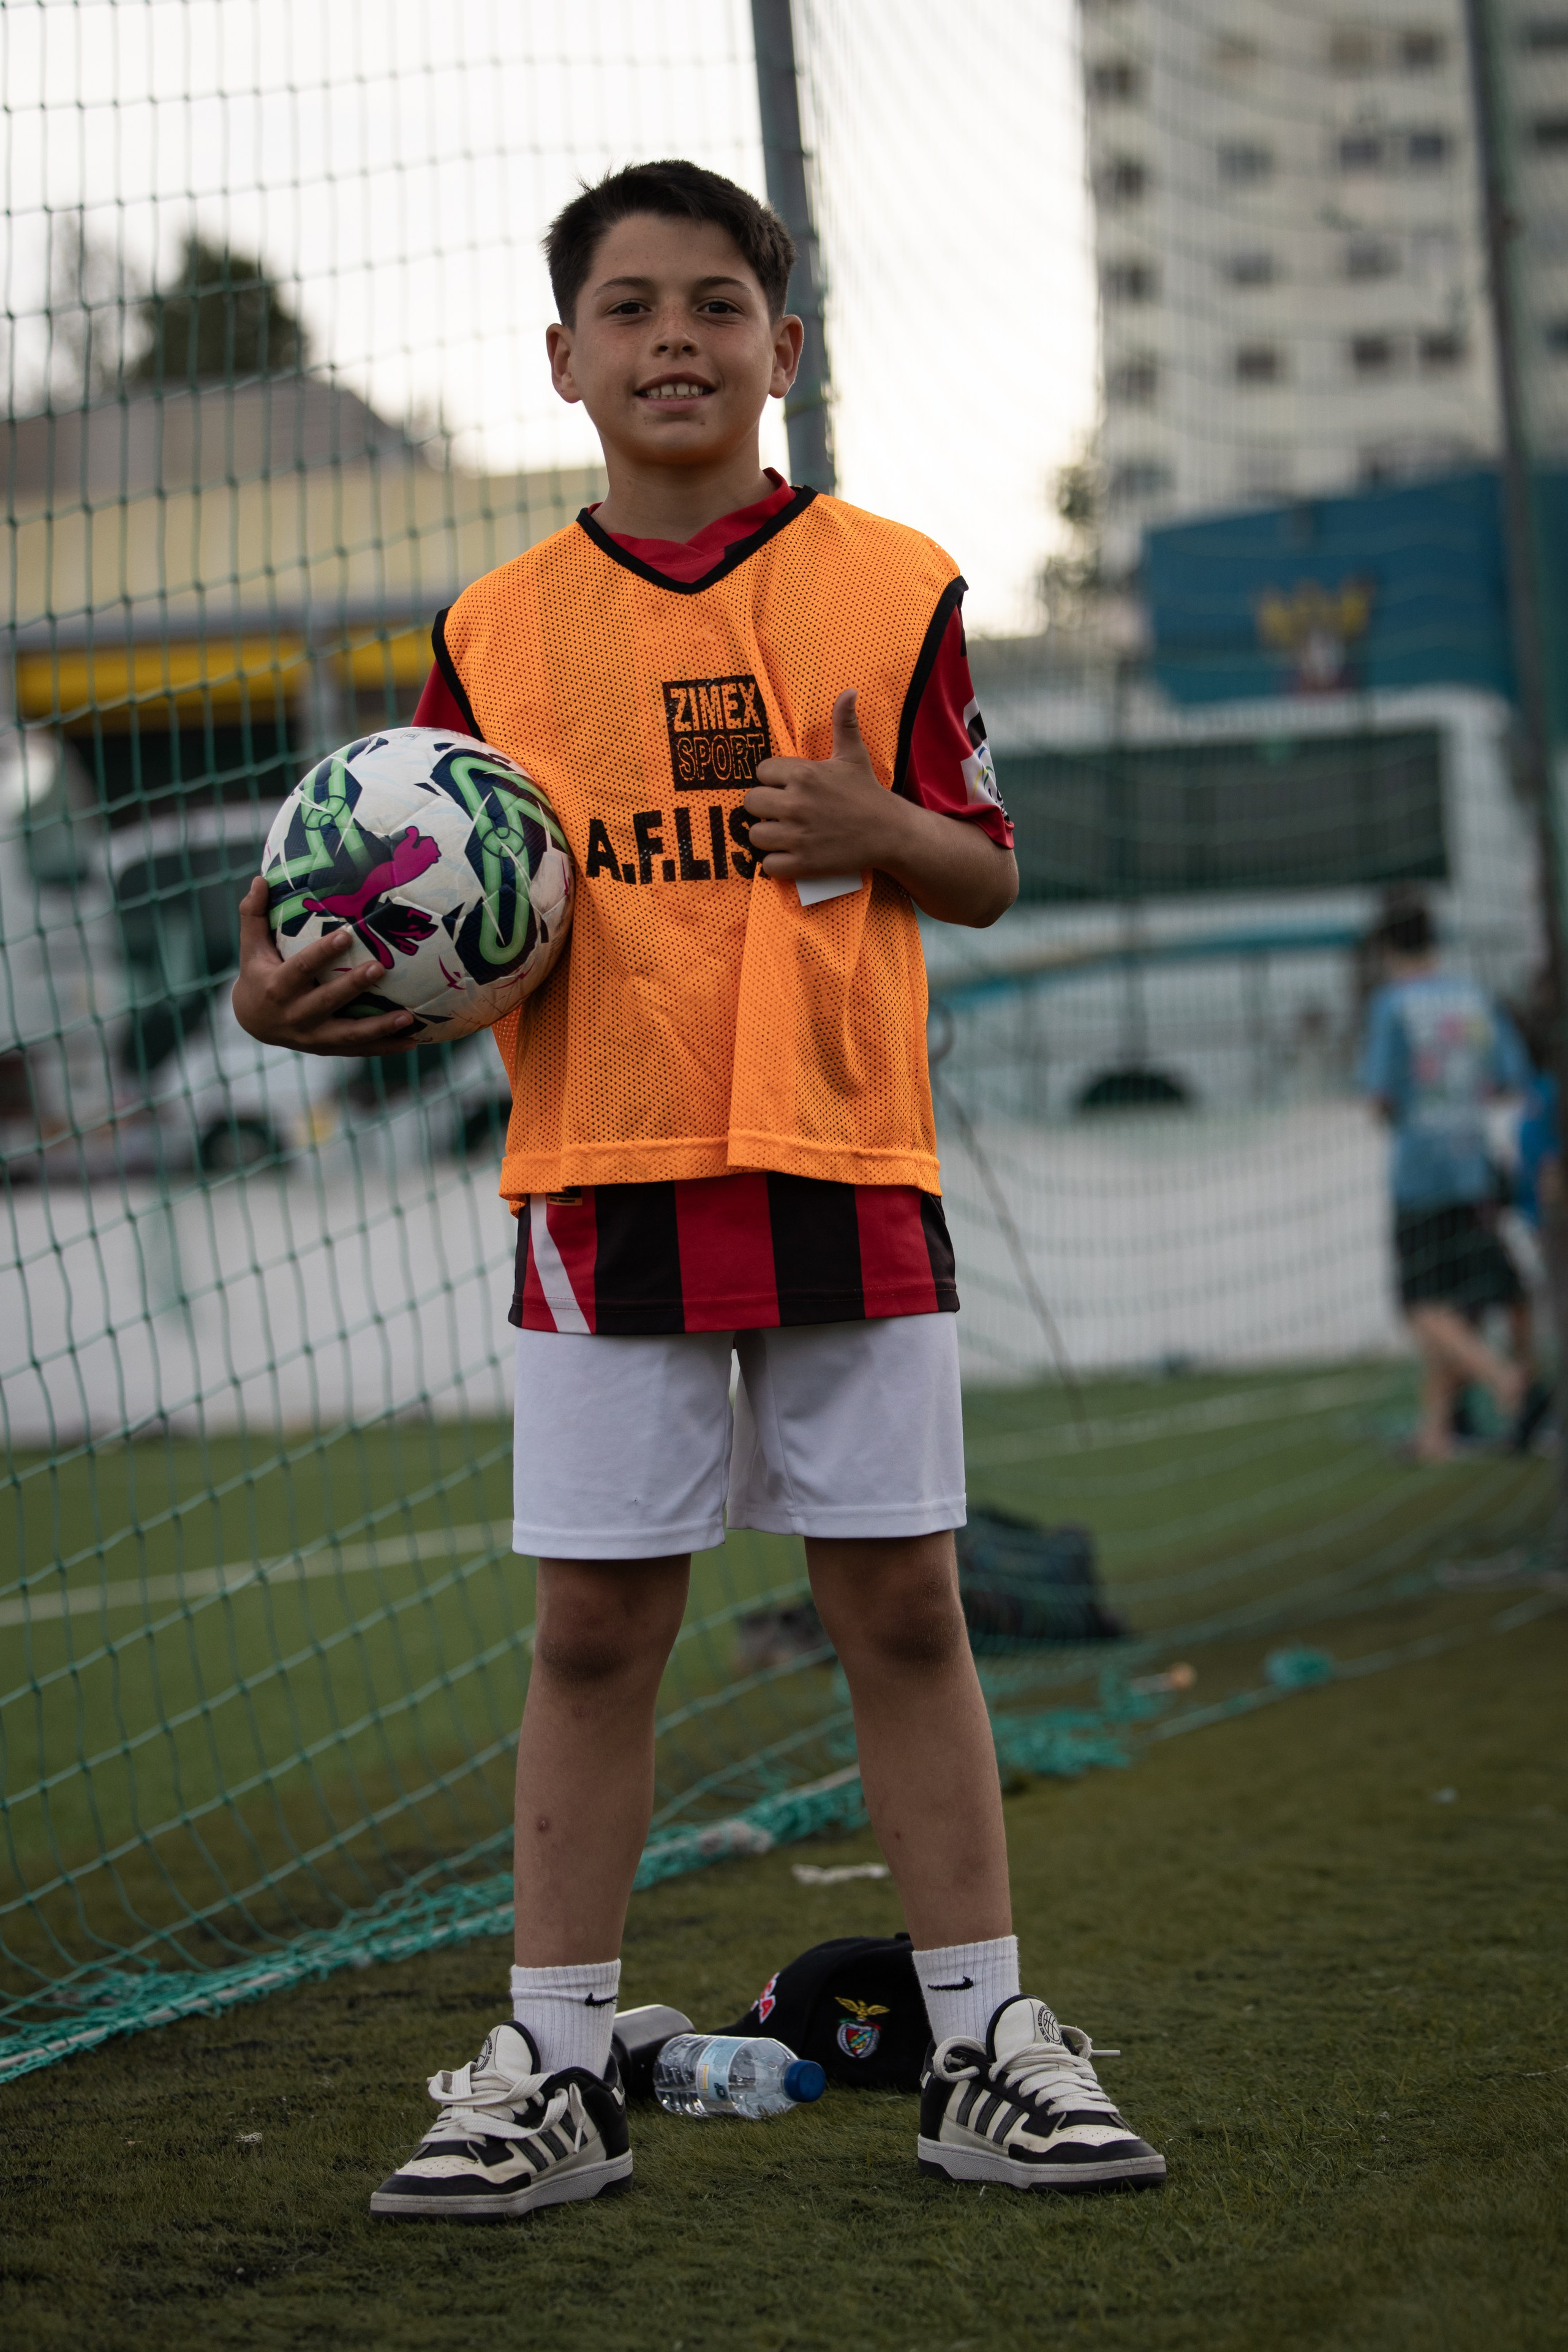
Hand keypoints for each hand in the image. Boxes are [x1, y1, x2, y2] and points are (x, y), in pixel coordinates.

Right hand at [230, 876, 418, 1054]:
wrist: (252, 1022)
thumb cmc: (257, 974)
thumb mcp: (251, 947)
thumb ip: (254, 914)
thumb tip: (260, 879)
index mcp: (276, 987)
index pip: (301, 968)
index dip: (322, 953)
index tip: (346, 934)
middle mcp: (295, 1014)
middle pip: (327, 1001)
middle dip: (353, 987)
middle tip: (380, 968)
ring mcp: (312, 1036)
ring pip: (348, 1034)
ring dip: (379, 1027)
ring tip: (408, 1016)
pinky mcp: (326, 1048)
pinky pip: (358, 1049)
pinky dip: (385, 1047)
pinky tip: (412, 1041)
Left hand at [744, 689, 899, 880]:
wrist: (889, 832)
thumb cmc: (867, 793)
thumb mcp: (854, 755)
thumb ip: (844, 723)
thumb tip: (849, 691)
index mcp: (803, 774)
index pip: (761, 773)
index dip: (771, 781)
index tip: (785, 787)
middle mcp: (796, 803)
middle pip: (751, 803)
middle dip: (763, 807)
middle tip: (781, 811)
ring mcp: (797, 835)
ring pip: (755, 835)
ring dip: (766, 836)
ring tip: (783, 833)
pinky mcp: (803, 862)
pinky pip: (768, 865)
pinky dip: (776, 863)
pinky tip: (789, 854)